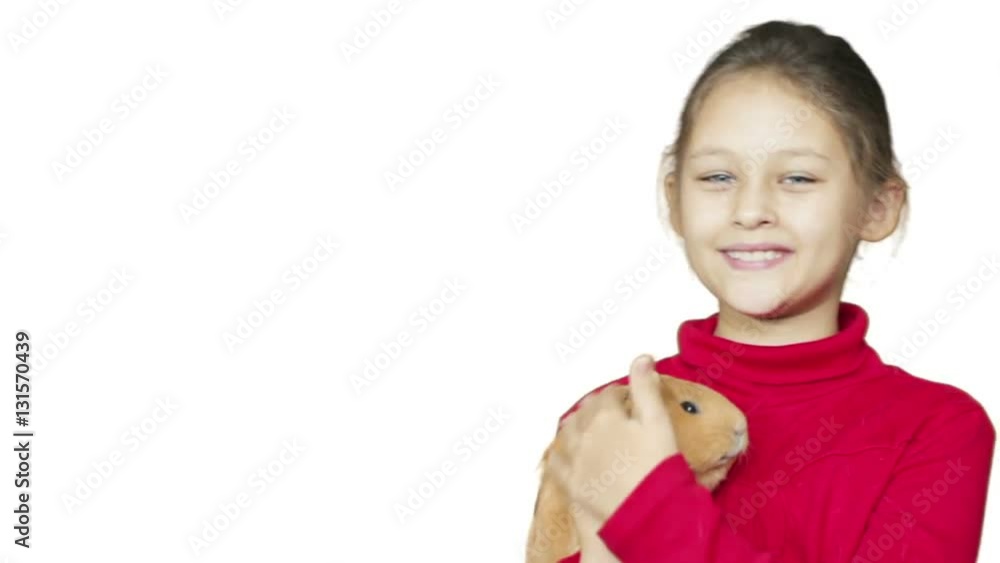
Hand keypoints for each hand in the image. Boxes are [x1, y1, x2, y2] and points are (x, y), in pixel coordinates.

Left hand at [549, 354, 679, 528]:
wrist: (650, 511)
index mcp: (606, 415)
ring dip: (576, 424)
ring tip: (586, 425)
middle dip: (597, 406)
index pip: (609, 395)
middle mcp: (585, 433)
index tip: (628, 398)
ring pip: (568, 432)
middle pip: (586, 411)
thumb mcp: (659, 421)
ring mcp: (576, 459)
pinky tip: (562, 452)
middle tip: (610, 411)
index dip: (620, 394)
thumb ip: (646, 387)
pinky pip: (557, 463)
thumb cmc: (659, 466)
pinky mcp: (573, 484)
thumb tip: (642, 358)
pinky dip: (559, 453)